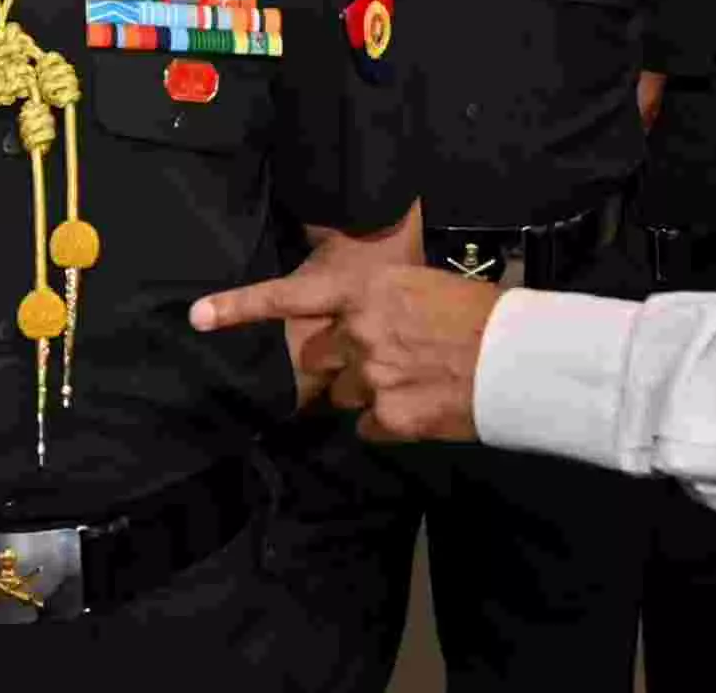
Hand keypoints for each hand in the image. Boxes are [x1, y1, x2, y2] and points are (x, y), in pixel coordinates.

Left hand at [193, 264, 502, 443]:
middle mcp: (358, 333)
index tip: (196, 315)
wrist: (518, 358)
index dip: (239, 306)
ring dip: (366, 393)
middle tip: (382, 359)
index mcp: (365, 291)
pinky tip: (422, 407)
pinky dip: (389, 423)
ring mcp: (371, 378)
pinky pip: (370, 428)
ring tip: (413, 381)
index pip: (289, 297)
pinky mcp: (389, 419)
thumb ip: (380, 307)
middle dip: (340, 363)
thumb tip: (362, 331)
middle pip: (321, 359)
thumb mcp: (422, 288)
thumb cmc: (479, 313)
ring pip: (344, 396)